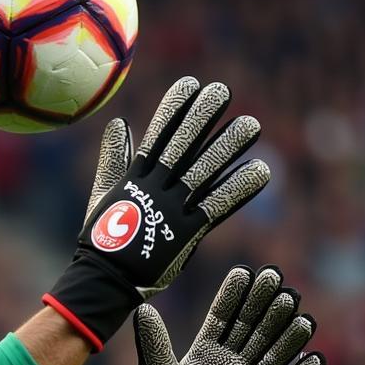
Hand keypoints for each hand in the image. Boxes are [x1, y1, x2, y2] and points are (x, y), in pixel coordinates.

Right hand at [43, 76, 269, 350]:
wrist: (104, 281)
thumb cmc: (103, 241)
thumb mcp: (103, 194)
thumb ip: (113, 159)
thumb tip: (119, 122)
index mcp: (135, 178)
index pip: (157, 134)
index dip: (174, 108)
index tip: (192, 83)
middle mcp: (154, 189)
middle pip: (182, 146)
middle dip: (203, 117)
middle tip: (224, 92)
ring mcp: (170, 209)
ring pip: (203, 171)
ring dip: (228, 147)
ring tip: (252, 125)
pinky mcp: (185, 233)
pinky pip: (218, 206)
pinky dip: (239, 188)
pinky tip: (261, 171)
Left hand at [134, 265, 324, 364]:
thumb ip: (155, 345)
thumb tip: (142, 309)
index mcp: (205, 352)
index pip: (222, 317)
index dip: (234, 295)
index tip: (245, 270)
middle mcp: (231, 362)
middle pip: (251, 328)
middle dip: (265, 306)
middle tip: (278, 279)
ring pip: (272, 354)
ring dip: (287, 336)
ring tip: (302, 316)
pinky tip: (314, 360)